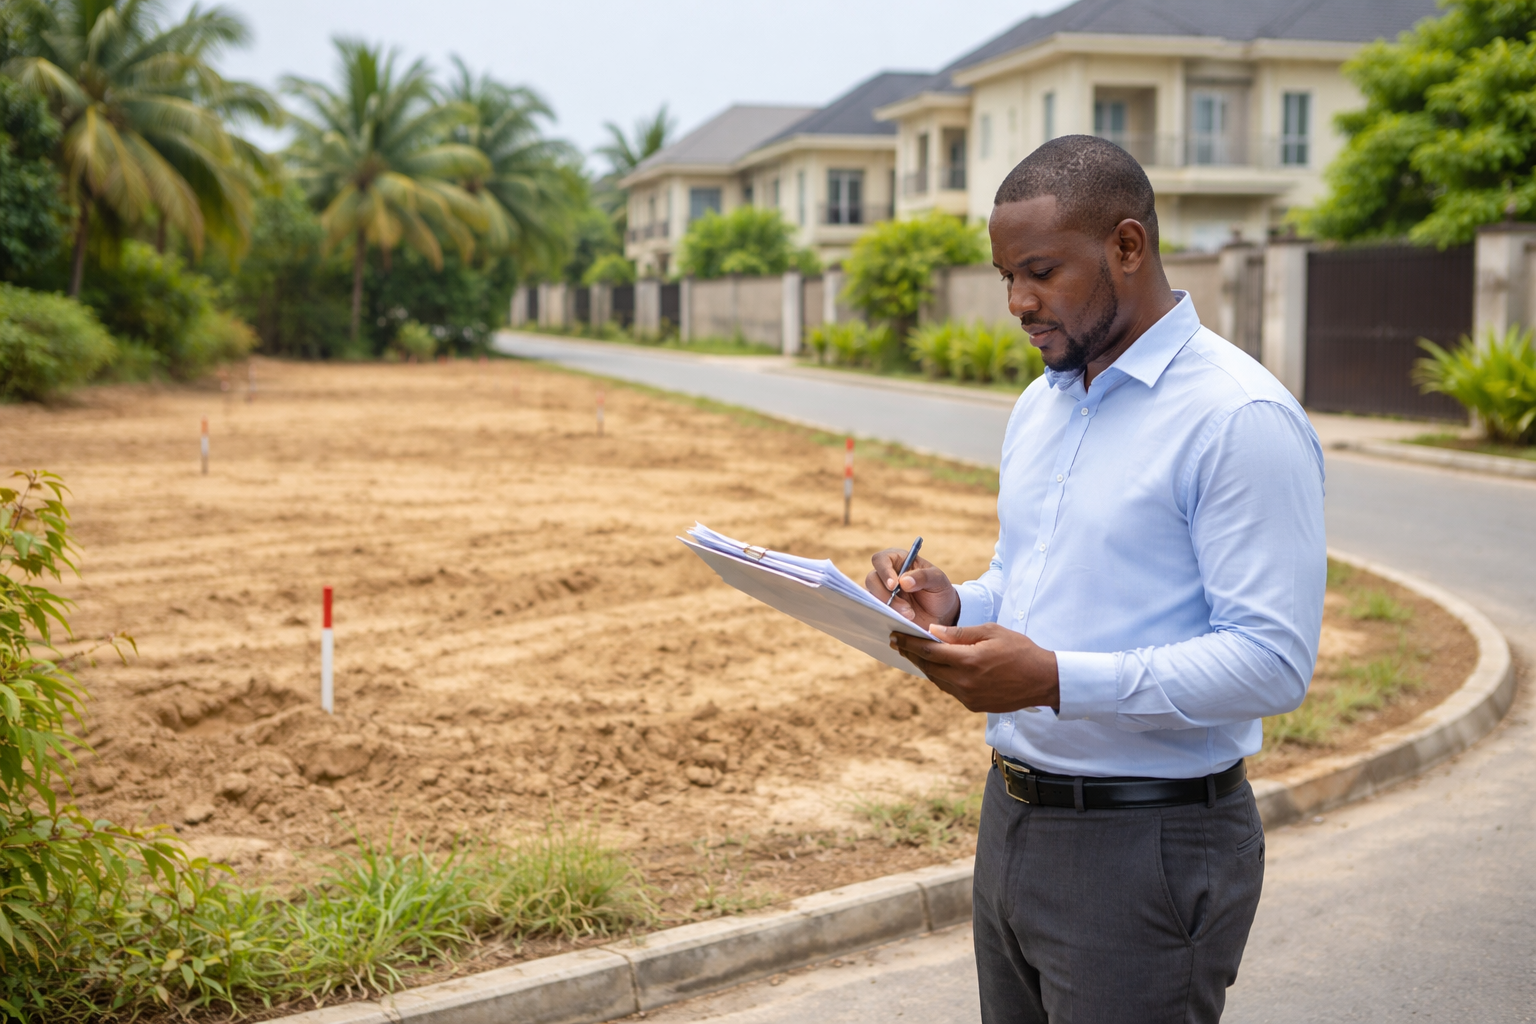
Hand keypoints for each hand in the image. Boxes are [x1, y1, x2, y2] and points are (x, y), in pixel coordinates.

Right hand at [864, 548, 960, 629]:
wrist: (941, 615)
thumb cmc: (939, 591)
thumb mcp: (938, 580)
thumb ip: (923, 577)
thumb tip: (903, 581)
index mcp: (899, 561)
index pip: (881, 559)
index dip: (884, 570)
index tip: (894, 585)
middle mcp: (887, 575)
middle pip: (872, 579)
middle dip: (886, 594)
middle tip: (905, 607)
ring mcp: (883, 592)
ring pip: (872, 596)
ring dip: (888, 607)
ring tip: (909, 615)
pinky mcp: (883, 608)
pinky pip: (875, 610)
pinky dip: (885, 615)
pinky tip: (900, 620)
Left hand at [890, 623, 1059, 712]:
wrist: (1043, 680)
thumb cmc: (1020, 650)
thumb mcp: (992, 632)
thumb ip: (960, 633)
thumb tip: (933, 632)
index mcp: (969, 661)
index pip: (930, 652)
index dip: (910, 643)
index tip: (896, 636)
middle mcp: (965, 682)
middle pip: (928, 667)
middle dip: (911, 654)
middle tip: (897, 642)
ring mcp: (968, 697)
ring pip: (937, 680)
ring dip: (923, 666)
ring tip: (913, 653)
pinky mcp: (973, 705)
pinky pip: (948, 689)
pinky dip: (939, 677)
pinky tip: (935, 667)